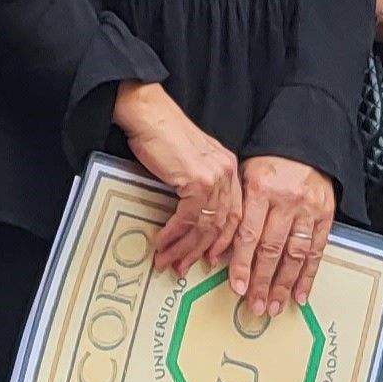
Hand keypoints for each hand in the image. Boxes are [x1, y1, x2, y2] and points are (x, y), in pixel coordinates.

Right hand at [118, 85, 242, 276]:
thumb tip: (189, 215)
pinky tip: (161, 242)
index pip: (234, 214)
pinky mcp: (197, 181)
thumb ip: (197, 184)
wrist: (148, 114)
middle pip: (221, 225)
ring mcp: (214, 177)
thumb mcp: (189, 160)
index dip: (222, 241)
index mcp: (228, 168)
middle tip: (184, 267)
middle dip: (201, 251)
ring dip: (184, 248)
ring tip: (168, 261)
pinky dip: (173, 234)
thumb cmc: (162, 133)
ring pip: (204, 226)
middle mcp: (227, 173)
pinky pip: (187, 218)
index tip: (210, 258)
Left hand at [227, 155, 334, 318]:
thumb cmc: (269, 163)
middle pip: (272, 249)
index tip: (237, 287)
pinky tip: (301, 293)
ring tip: (275, 305)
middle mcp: (287, 201)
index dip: (242, 265)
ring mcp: (309, 209)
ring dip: (284, 284)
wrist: (304, 145)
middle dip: (262, 282)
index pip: (249, 235)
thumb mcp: (245, 176)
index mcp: (262, 189)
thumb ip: (237, 211)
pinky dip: (309, 275)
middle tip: (255, 305)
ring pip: (295, 254)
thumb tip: (221, 251)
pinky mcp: (326, 215)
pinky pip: (317, 250)